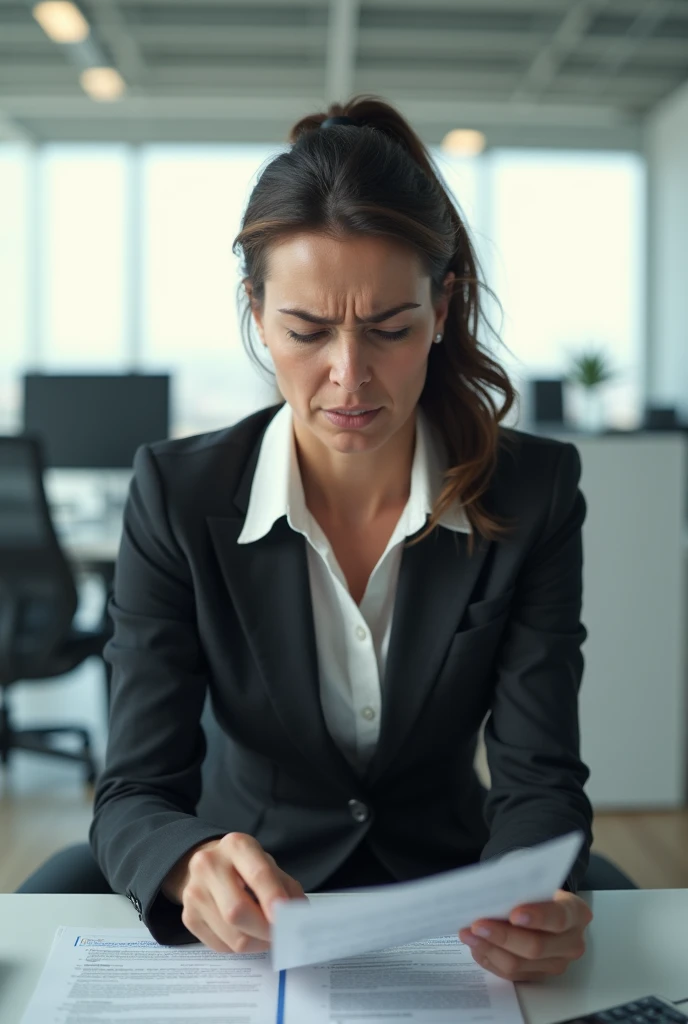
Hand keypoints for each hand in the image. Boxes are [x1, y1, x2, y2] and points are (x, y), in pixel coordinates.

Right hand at [168, 832, 306, 953]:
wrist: (205, 864)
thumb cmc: (243, 866)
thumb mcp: (267, 864)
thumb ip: (286, 888)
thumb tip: (298, 918)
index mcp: (236, 846)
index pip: (258, 874)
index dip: (273, 898)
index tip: (286, 918)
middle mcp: (210, 865)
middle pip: (237, 911)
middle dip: (264, 930)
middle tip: (281, 936)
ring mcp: (194, 892)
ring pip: (231, 936)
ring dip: (256, 943)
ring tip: (265, 935)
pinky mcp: (188, 917)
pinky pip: (220, 946)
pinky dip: (239, 947)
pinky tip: (245, 933)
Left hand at [458, 889, 591, 981]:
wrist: (544, 907)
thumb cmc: (537, 891)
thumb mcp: (537, 884)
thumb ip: (522, 890)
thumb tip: (491, 896)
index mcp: (575, 913)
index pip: (558, 918)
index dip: (537, 917)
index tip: (514, 914)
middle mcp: (571, 943)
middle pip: (536, 947)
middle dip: (503, 936)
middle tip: (477, 924)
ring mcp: (556, 964)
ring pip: (519, 964)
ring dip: (489, 948)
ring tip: (468, 934)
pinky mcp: (538, 976)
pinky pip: (510, 974)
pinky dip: (489, 959)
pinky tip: (475, 945)